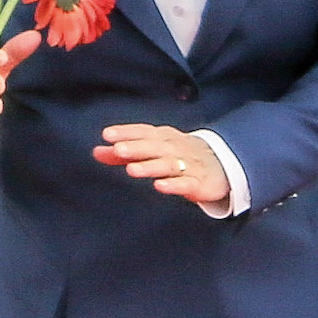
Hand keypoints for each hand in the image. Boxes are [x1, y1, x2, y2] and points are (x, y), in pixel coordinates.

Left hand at [93, 124, 228, 205]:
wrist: (222, 165)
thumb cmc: (179, 155)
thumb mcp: (152, 150)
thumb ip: (123, 153)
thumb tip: (96, 152)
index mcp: (163, 137)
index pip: (144, 131)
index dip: (126, 132)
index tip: (107, 135)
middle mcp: (175, 148)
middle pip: (154, 147)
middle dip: (135, 147)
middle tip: (117, 149)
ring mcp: (188, 165)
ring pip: (168, 165)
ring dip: (150, 166)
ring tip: (131, 169)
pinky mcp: (199, 183)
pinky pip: (186, 184)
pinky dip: (173, 185)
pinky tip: (159, 186)